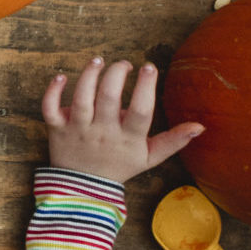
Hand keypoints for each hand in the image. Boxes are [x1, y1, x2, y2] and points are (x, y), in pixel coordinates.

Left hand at [40, 57, 201, 184]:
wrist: (83, 188)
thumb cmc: (119, 166)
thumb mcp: (149, 157)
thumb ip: (174, 141)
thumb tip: (200, 126)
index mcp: (128, 138)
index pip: (141, 111)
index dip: (146, 87)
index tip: (149, 67)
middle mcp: (102, 133)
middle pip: (108, 98)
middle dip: (117, 74)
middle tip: (124, 65)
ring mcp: (77, 130)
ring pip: (81, 99)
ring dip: (89, 75)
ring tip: (99, 61)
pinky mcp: (57, 129)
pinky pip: (50, 108)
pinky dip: (53, 91)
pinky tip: (62, 76)